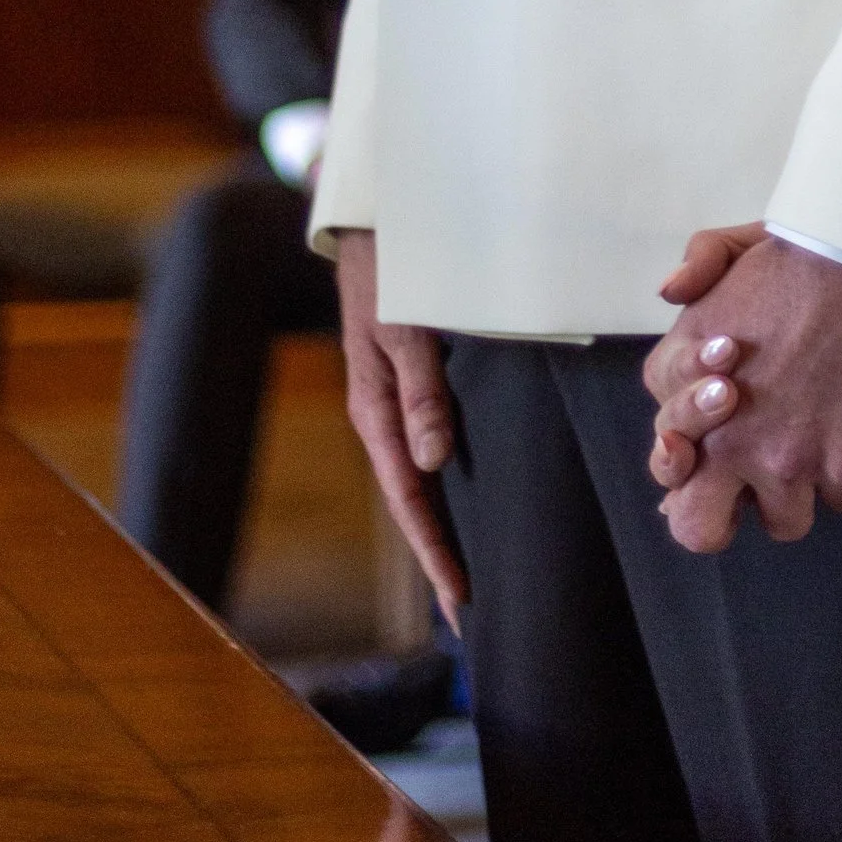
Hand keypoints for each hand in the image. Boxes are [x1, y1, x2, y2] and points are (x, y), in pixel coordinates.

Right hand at [334, 227, 467, 623]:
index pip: (409, 498)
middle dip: (437, 558)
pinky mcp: (410, 387)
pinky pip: (426, 449)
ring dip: (440, 529)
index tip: (459, 599)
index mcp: (376, 412)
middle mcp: (384, 418)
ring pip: (419, 482)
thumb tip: (434, 461)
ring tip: (465, 579)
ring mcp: (396, 405)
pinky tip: (464, 503)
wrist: (375, 224)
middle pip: (414, 502)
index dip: (434, 551)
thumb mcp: (404, 328)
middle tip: (467, 616)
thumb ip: (421, 389)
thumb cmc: (392, 272)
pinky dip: (443, 488)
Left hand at [642, 228, 841, 552]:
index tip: (725, 432)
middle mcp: (752, 450)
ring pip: (809, 508)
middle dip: (726, 512)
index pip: (674, 477)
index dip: (697, 464)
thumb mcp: (733, 249)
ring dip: (817, 471)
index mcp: (702, 409)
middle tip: (759, 475)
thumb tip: (670, 290)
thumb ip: (697, 269)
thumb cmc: (808, 255)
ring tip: (834, 411)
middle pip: (708, 530)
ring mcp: (821, 463)